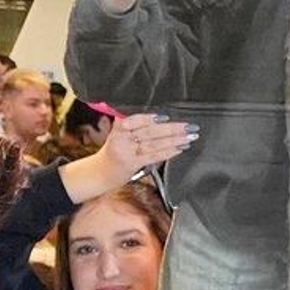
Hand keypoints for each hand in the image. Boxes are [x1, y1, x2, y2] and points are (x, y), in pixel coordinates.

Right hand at [65, 111, 196, 199]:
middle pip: (150, 131)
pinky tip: (179, 149)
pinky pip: (153, 156)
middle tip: (189, 126)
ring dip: (174, 140)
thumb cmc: (113, 152)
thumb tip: (155, 116)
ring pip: (153, 143)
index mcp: (119, 128)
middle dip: (172, 128)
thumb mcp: (117, 134)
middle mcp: (122, 138)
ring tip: (189, 137)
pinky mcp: (132, 164)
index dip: (150, 118)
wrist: (99, 173)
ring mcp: (126, 152)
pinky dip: (167, 152)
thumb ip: (132, 124)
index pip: (135, 119)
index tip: (166, 116)